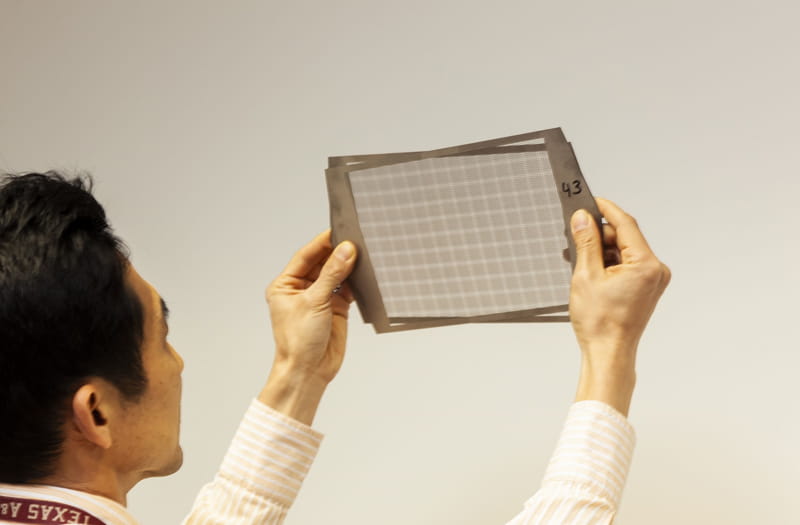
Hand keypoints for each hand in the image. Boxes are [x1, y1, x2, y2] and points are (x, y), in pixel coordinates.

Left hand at [258, 230, 356, 423]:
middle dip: (337, 253)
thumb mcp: (314, 301)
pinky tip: (364, 273)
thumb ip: (332, 274)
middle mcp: (301, 289)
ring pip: (336, 274)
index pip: (305, 256)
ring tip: (362, 254)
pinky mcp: (335, 308)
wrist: (309, 371)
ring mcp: (319, 298)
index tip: (339, 230)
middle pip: (322, 263)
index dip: (322, 242)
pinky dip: (355, 281)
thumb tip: (346, 250)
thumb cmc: (299, 341)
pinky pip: (346, 288)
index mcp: (286, 285)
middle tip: (355, 240)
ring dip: (347, 266)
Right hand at [569, 198, 670, 415]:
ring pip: (622, 251)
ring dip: (600, 251)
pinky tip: (587, 268)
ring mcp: (652, 280)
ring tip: (576, 258)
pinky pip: (625, 265)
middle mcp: (656, 270)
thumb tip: (582, 218)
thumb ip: (586, 242)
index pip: (625, 224)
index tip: (589, 200)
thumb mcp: (586, 275)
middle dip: (598, 234)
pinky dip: (606, 263)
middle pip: (624, 237)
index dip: (605, 209)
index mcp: (647, 265)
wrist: (608, 354)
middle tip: (573, 233)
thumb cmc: (600, 323)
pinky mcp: (645, 288)